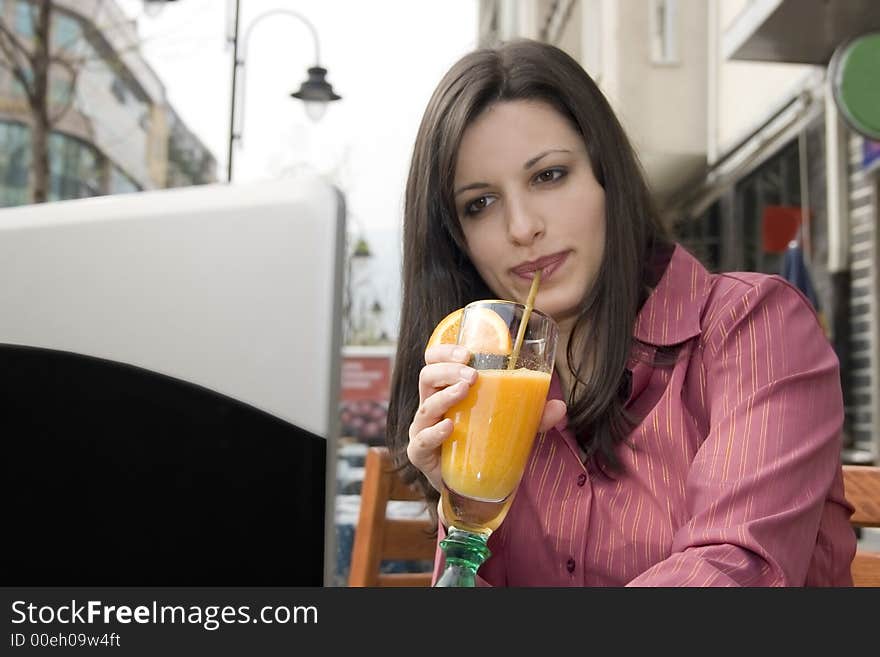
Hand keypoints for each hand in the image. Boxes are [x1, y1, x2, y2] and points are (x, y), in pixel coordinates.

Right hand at [407, 344, 567, 493]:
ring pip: (425, 406)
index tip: (468, 352)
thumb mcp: (511, 425)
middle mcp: (431, 405)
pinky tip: (448, 427)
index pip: (435, 361)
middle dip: (447, 370)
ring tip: (465, 389)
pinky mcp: (420, 453)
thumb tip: (559, 406)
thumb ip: (534, 416)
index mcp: (446, 390)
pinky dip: (434, 433)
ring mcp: (423, 429)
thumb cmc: (483, 444)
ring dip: (444, 395)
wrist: (470, 487)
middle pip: (427, 376)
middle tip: (472, 373)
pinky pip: (421, 440)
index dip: (445, 351)